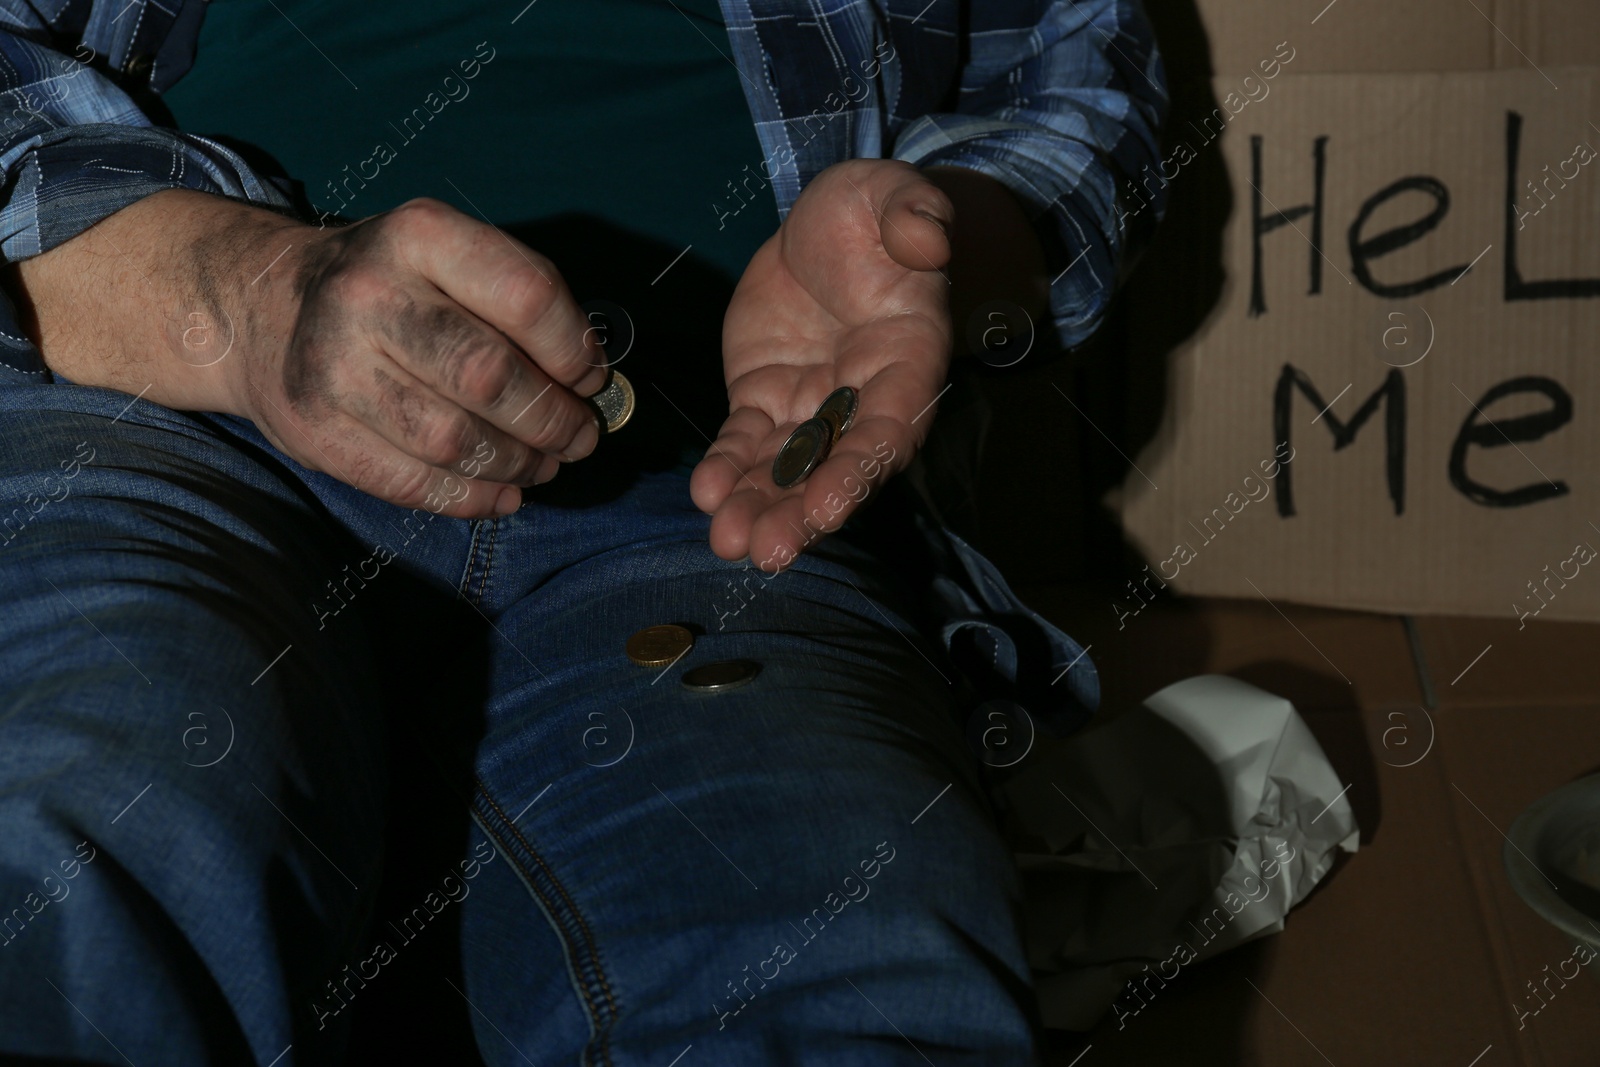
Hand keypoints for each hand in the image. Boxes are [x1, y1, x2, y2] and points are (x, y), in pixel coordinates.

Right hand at [234, 198, 606, 517]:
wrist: (260, 306)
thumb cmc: (389, 286)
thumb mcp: (446, 257)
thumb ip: (517, 302)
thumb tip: (587, 380)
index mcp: (416, 236)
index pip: (524, 295)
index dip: (572, 348)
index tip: (589, 377)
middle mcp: (367, 295)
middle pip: (489, 375)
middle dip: (553, 419)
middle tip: (579, 435)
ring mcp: (332, 367)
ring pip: (456, 440)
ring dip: (520, 463)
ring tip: (545, 463)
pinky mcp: (315, 432)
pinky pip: (414, 484)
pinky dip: (475, 498)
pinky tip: (504, 492)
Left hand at [690, 159, 952, 567]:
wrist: (824, 223)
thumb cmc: (873, 211)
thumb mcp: (894, 194)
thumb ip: (914, 215)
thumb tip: (928, 236)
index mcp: (907, 360)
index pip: (890, 426)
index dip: (862, 467)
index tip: (831, 503)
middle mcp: (862, 398)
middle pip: (835, 466)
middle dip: (802, 512)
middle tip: (767, 551)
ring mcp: (810, 404)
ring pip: (787, 469)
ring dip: (759, 508)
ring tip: (728, 542)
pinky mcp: (763, 398)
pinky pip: (744, 442)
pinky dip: (725, 469)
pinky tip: (705, 494)